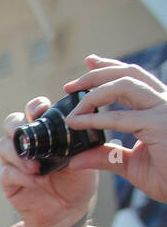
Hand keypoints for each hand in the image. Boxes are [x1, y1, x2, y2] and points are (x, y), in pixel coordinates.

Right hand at [0, 98, 98, 226]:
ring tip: (36, 166)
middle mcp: (26, 144)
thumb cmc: (78, 183)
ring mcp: (13, 162)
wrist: (68, 213)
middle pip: (10, 124)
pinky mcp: (8, 182)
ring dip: (18, 155)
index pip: (32, 111)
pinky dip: (22, 176)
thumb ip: (87, 143)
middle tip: (29, 134)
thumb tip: (93, 124)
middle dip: (17, 126)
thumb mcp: (87, 159)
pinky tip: (38, 181)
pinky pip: (7, 173)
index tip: (42, 109)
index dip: (34, 106)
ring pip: (3, 147)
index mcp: (44, 132)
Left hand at [63, 55, 166, 201]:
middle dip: (95, 75)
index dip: (110, 67)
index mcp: (158, 107)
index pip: (133, 78)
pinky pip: (122, 118)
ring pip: (125, 85)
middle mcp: (164, 103)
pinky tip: (77, 123)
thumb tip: (75, 160)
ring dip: (93, 93)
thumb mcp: (130, 165)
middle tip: (69, 86)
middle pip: (128, 74)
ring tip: (73, 110)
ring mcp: (164, 111)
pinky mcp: (161, 125)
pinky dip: (96, 119)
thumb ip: (106, 157)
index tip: (89, 61)